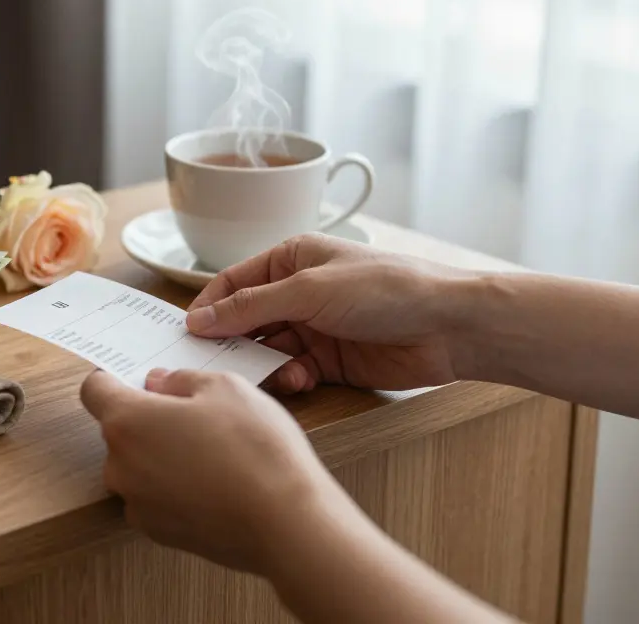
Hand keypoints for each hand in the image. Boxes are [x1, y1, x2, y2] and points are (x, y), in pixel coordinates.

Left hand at [80, 368, 350, 576]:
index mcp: (127, 422)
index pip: (94, 390)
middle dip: (148, 419)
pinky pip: (156, 498)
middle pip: (119, 431)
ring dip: (162, 455)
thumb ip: (181, 379)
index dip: (114, 379)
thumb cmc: (255, 448)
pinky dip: (175, 489)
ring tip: (213, 453)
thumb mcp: (226, 387)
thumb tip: (159, 383)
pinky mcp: (158, 533)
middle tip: (195, 415)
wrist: (286, 524)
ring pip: (139, 466)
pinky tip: (215, 484)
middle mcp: (120, 466)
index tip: (138, 379)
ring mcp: (137, 504)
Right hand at [187, 233, 471, 393]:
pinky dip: (289, 379)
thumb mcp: (309, 290)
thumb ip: (252, 307)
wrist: (450, 326)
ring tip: (268, 374)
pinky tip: (299, 380)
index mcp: (291, 259)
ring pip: (267, 350)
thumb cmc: (387, 289)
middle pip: (246, 320)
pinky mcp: (331, 361)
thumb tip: (200, 319)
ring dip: (263, 365)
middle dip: (232, 343)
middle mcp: (299, 292)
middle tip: (214, 366)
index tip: (188, 335)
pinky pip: (293, 372)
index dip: (209, 308)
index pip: (233, 282)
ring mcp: (315, 327)